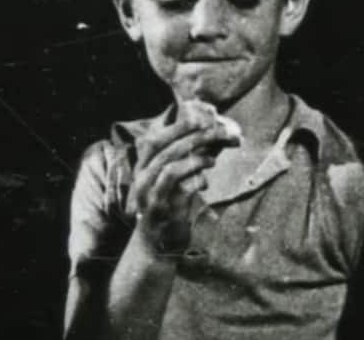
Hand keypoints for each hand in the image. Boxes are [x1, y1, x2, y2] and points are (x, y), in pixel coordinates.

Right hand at [124, 114, 236, 257]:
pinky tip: (205, 182)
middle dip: (197, 138)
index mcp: (142, 167)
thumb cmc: (168, 205)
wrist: (156, 245)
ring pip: (171, 168)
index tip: (202, 118)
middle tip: (221, 133)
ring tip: (212, 160)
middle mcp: (143, 180)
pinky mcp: (164, 211)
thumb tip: (211, 134)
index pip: (156, 140)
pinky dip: (197, 181)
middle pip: (168, 150)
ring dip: (196, 160)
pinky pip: (182, 189)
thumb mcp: (170, 180)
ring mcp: (152, 196)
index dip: (178, 127)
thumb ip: (185, 158)